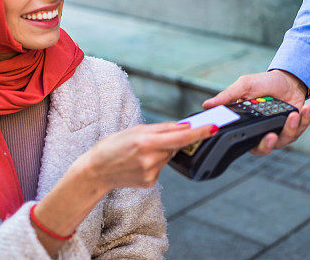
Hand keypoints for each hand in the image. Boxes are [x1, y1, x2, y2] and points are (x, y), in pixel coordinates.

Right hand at [79, 122, 217, 192]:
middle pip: (175, 146)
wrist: (95, 171)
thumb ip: (163, 128)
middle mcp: (151, 159)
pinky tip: (139, 163)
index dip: (200, 132)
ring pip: (168, 156)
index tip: (214, 127)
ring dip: (161, 151)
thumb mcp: (136, 129)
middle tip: (152, 139)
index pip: (181, 137)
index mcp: (147, 142)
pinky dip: (155, 162)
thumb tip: (185, 126)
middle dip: (171, 140)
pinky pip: (161, 167)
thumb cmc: (113, 146)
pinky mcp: (150, 183)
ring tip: (141, 152)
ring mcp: (151, 173)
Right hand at [202, 69, 309, 155]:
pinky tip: (305, 109)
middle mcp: (264, 132)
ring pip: (285, 140)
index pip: (248, 143)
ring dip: (291, 128)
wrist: (287, 78)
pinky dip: (305, 120)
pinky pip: (300, 129)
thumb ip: (228, 96)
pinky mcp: (296, 126)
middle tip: (272, 136)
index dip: (252, 145)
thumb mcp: (244, 86)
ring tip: (294, 114)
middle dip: (269, 144)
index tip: (256, 138)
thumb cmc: (263, 83)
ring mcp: (280, 130)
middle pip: (265, 148)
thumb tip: (206, 105)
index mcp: (249, 126)